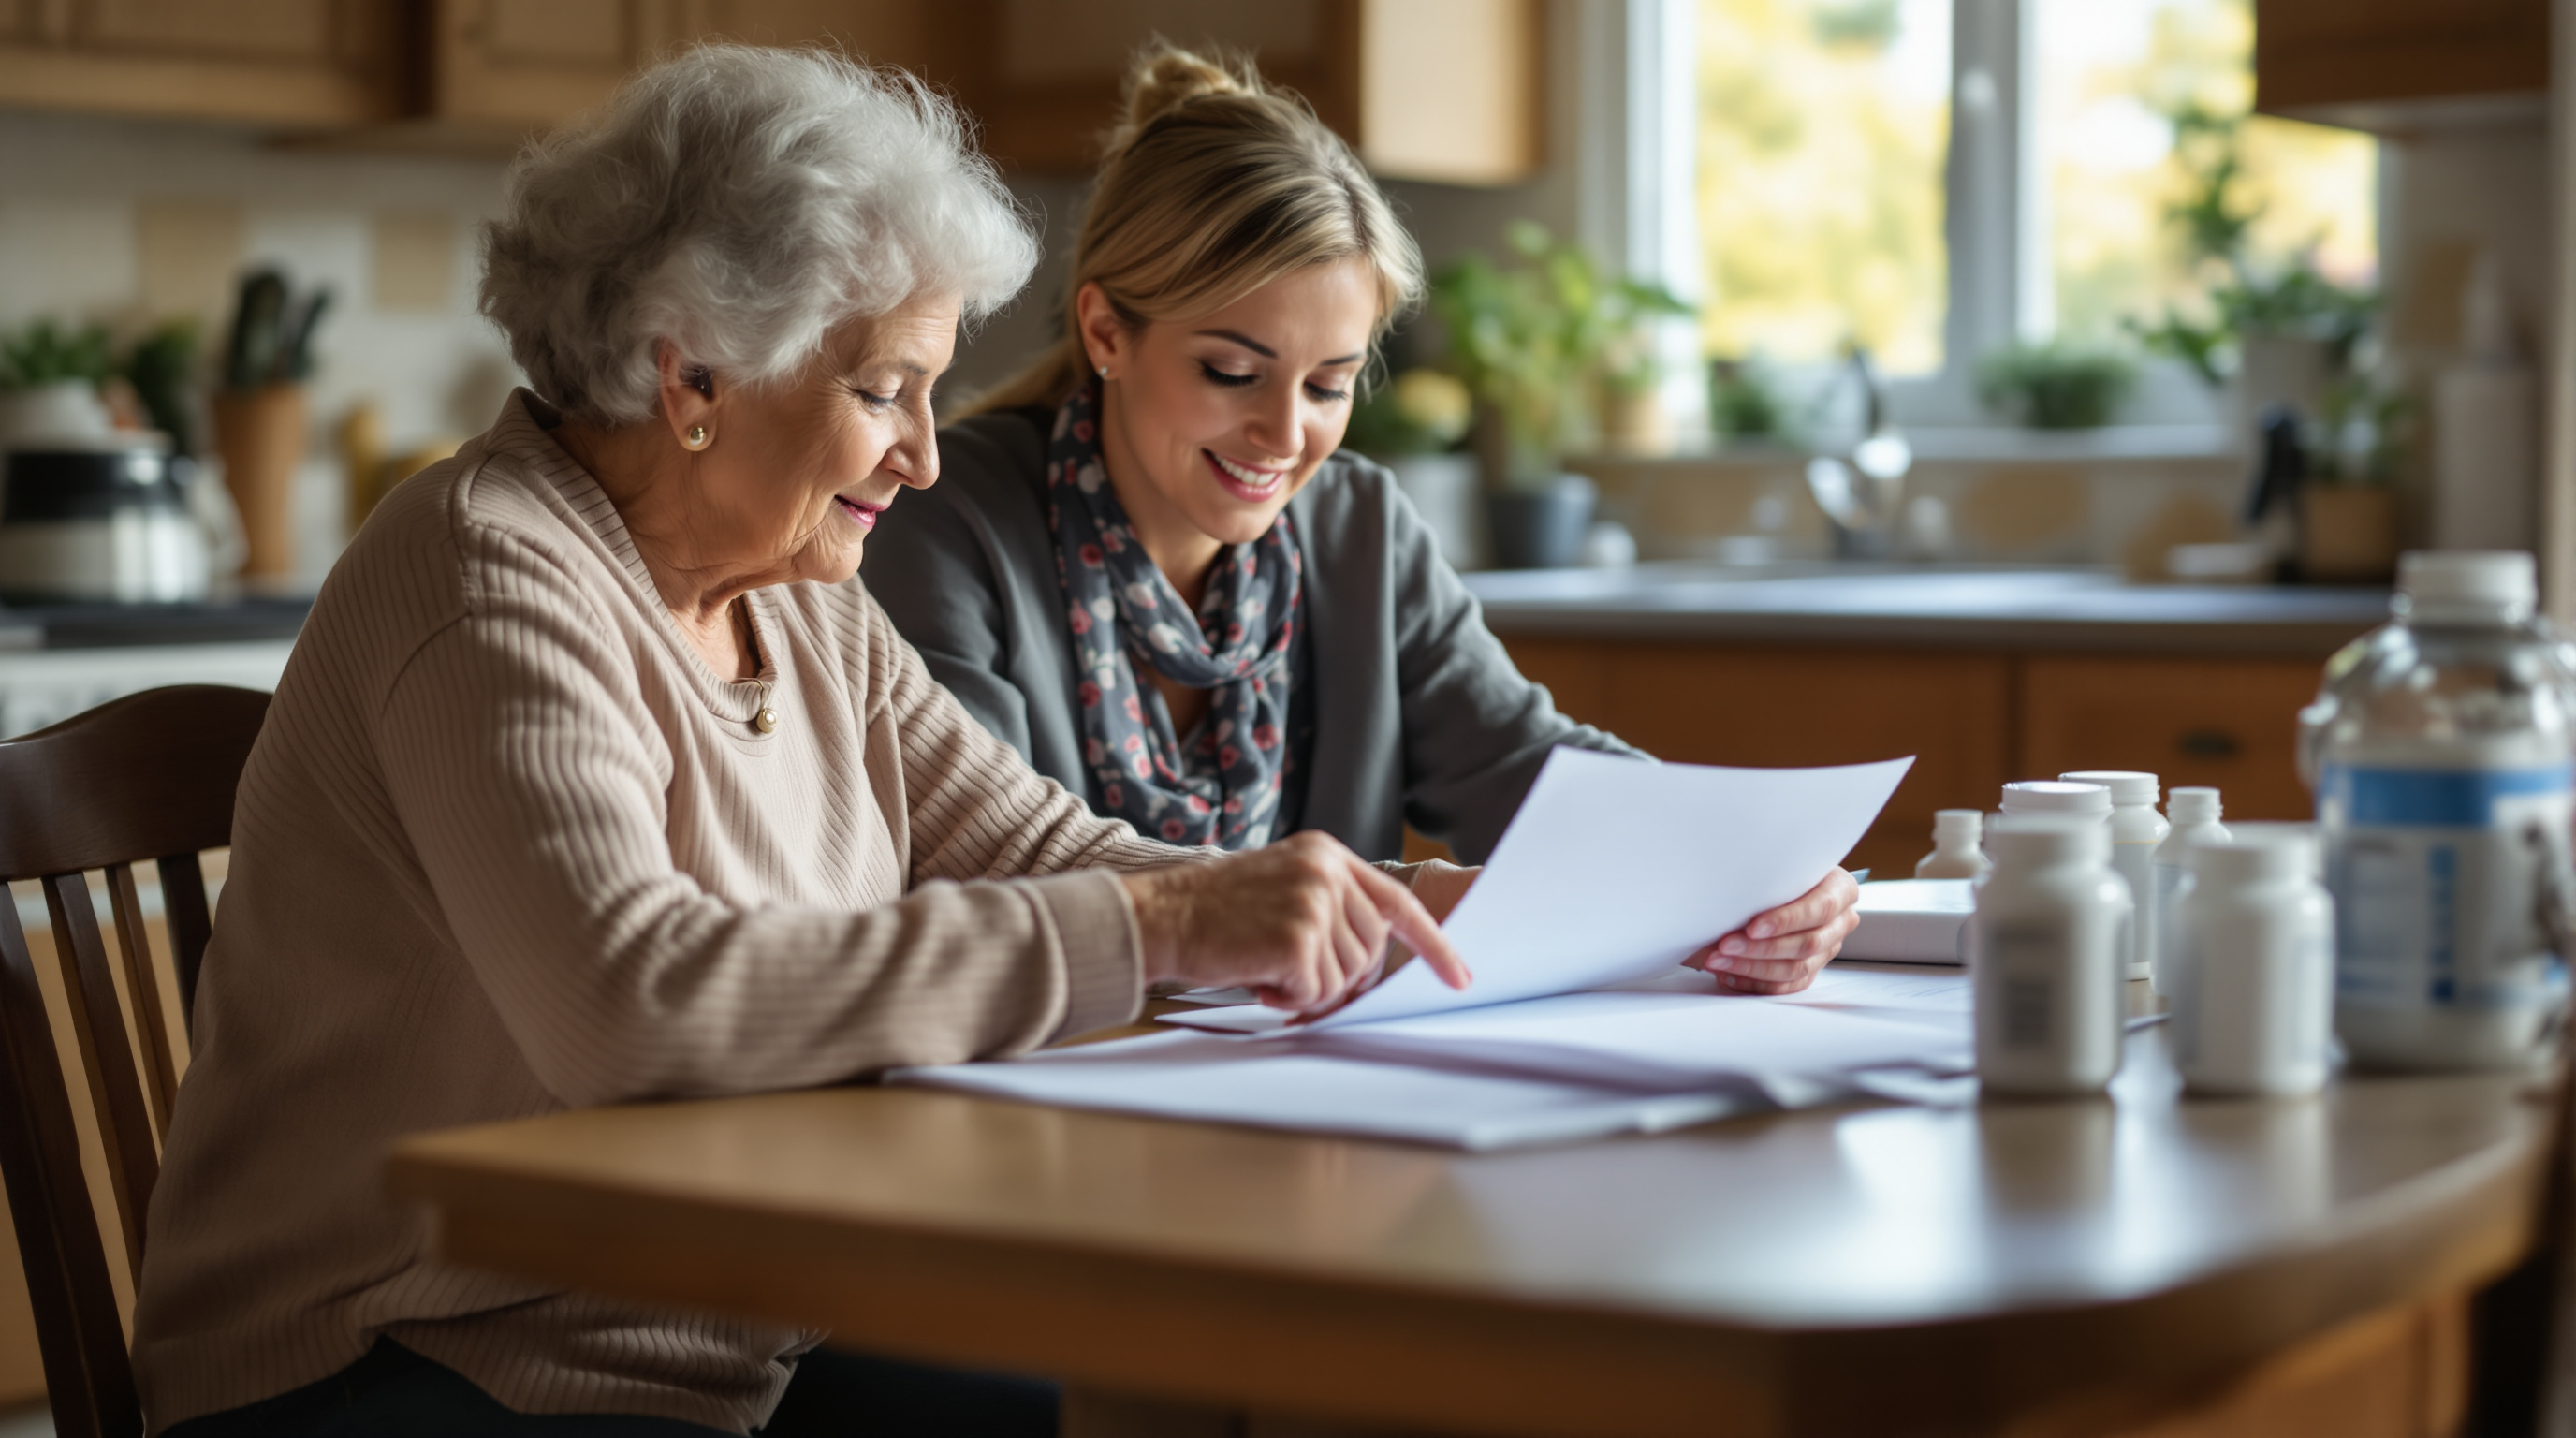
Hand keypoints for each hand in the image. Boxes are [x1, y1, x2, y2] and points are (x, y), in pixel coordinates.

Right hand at [1121, 833, 1472, 1015]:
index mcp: (1327, 854)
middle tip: (1292, 978)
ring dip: (1308, 990)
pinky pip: (1317, 992)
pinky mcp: (1297, 937)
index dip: (1432, 945)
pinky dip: (1288, 998)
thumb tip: (1371, 965)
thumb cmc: (1214, 914)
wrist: (1160, 916)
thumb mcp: (1282, 888)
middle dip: (1340, 980)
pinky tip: (1256, 977)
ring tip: (1265, 970)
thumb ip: (1330, 909)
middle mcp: (1326, 871)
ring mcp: (1313, 902)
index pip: (1396, 903)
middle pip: (1371, 953)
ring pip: (1346, 978)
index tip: (1459, 976)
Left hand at [1684, 868, 1859, 994]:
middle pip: (1807, 944)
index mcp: (1841, 889)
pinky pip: (1785, 986)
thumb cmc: (1781, 867)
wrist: (1783, 880)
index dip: (1786, 920)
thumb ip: (1773, 872)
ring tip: (1718, 960)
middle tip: (1725, 945)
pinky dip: (1754, 983)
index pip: (1820, 908)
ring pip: (1794, 969)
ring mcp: (1827, 949)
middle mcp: (1840, 922)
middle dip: (1761, 948)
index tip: (1752, 927)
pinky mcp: (1810, 970)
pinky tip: (1728, 974)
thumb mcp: (1782, 860)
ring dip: (1751, 968)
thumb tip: (1732, 885)